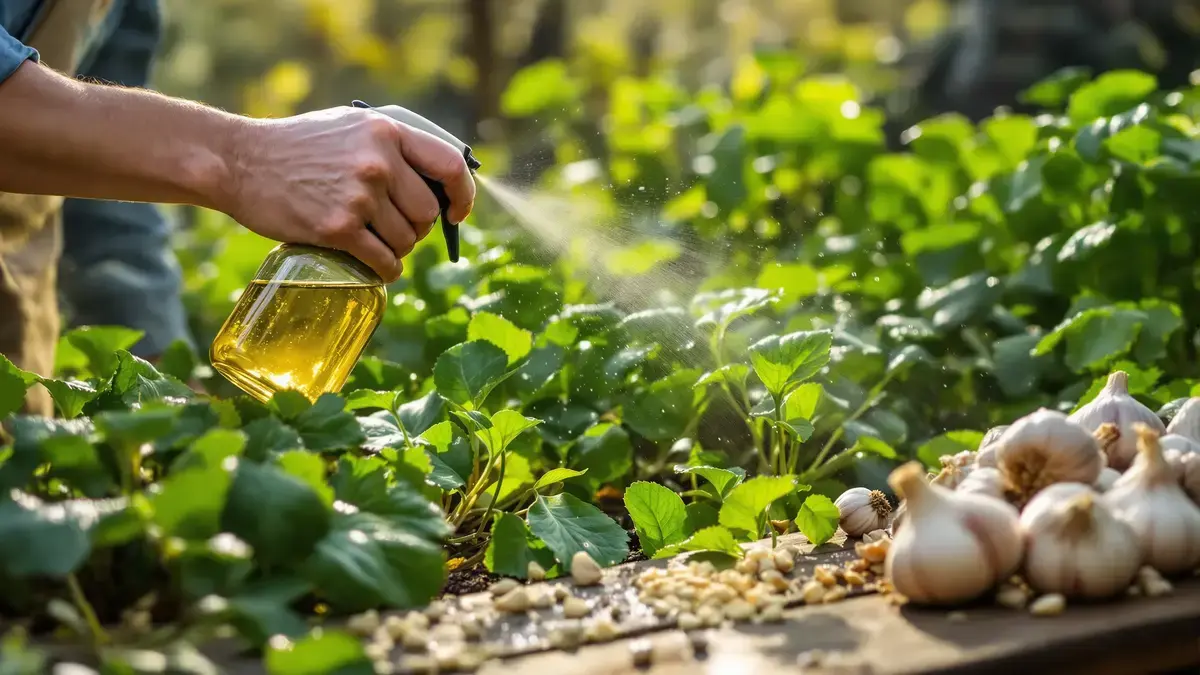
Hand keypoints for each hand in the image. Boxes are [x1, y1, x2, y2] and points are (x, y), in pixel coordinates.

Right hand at [220, 106, 475, 281]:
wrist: (239, 162)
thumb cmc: (296, 146)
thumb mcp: (350, 128)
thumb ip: (391, 146)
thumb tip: (437, 180)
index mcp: (386, 132)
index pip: (450, 164)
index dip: (463, 194)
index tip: (456, 212)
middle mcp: (378, 162)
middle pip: (427, 212)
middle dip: (416, 227)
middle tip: (393, 229)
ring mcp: (359, 196)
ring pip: (407, 240)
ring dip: (397, 249)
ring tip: (374, 243)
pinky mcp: (338, 228)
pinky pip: (384, 261)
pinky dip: (386, 271)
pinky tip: (377, 269)